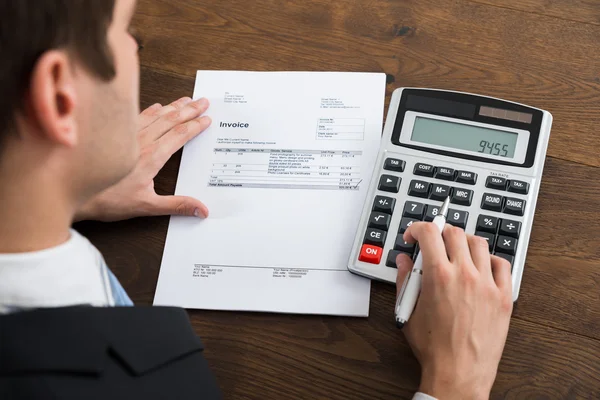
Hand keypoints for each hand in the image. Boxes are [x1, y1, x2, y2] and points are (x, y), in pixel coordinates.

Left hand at [76, 97, 211, 221]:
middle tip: (204, 102)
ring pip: (156, 115)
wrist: (74, 191)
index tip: (207, 119)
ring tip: (187, 100)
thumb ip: (176, 205)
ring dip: (174, 106)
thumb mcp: (146, 206)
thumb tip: (201, 209)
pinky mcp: (116, 135)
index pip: (180, 135)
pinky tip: (157, 105)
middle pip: (171, 120)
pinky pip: (138, 116)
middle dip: (190, 110)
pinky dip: (151, 109)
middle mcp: (141, 141)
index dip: (196, 126)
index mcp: (152, 157)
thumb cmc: (108, 200)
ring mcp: (128, 136)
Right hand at [396, 223, 512, 399]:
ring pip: (479, 243)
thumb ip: (404, 280)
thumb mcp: (408, 311)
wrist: (459, 373)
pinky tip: (481, 267)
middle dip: (440, 232)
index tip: (414, 235)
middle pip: (454, 232)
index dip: (417, 228)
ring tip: (457, 251)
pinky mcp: (503, 297)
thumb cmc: (434, 348)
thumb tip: (403, 261)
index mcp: (438, 275)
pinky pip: (502, 265)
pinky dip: (490, 260)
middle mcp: (464, 274)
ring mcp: (487, 284)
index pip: (429, 232)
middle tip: (434, 241)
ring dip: (464, 241)